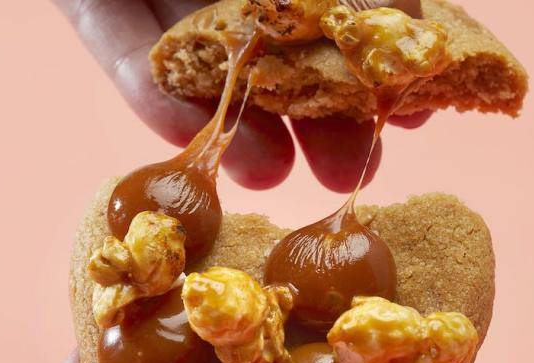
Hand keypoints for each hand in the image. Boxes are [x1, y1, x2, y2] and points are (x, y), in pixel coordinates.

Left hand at [52, 0, 432, 191]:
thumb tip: (409, 12)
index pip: (343, 17)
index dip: (378, 66)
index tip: (413, 111)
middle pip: (280, 53)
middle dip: (316, 116)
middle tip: (346, 169)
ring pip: (203, 62)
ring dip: (236, 124)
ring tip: (269, 174)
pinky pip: (119, 44)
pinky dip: (146, 85)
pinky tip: (179, 129)